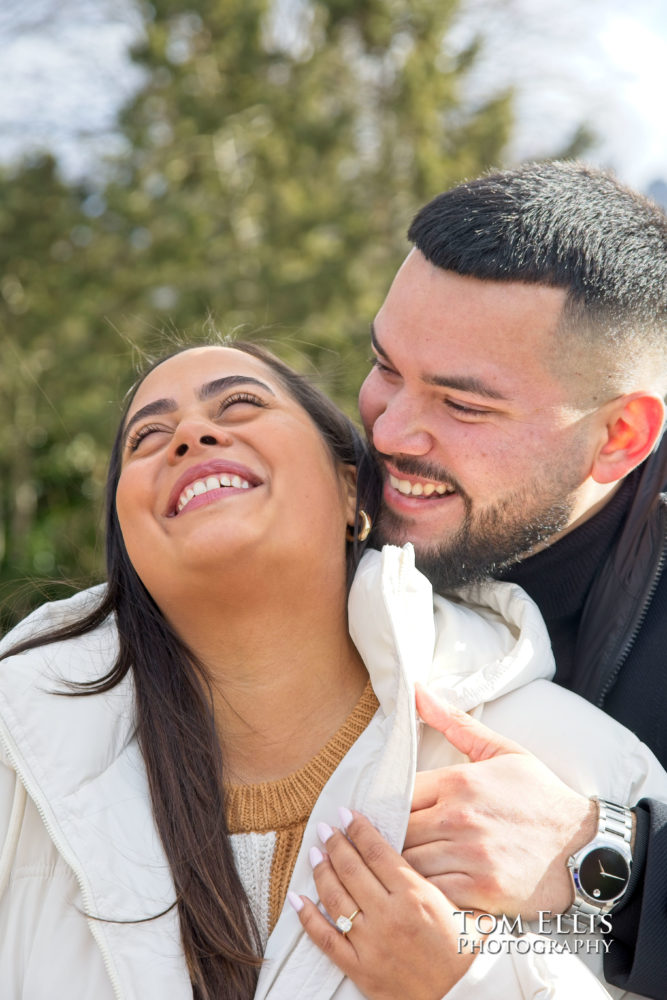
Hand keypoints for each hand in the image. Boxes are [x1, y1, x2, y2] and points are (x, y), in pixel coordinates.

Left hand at [290, 810, 480, 999]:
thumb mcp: (464, 909)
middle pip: (352, 868)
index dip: (359, 829)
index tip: (348, 815)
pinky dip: (307, 917)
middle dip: (336, 843)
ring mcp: (371, 942)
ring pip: (335, 897)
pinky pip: (326, 938)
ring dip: (321, 871)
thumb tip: (428, 851)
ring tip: (315, 854)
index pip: (378, 851)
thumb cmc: (465, 956)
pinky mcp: (359, 968)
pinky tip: (297, 899)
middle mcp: (389, 915)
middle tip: (326, 828)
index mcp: (415, 895)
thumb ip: (442, 881)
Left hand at [404, 685, 597, 918]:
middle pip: (398, 831)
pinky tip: (427, 888)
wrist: (585, 847)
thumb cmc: (541, 797)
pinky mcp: (480, 889)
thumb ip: (455, 723)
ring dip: (404, 866)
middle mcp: (459, 817)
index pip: (399, 794)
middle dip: (392, 838)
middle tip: (390, 844)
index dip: (389, 806)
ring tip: (404, 867)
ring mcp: (470, 855)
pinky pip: (432, 892)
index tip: (390, 814)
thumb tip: (417, 690)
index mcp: (459, 782)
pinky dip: (424, 892)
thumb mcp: (502, 751)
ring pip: (409, 864)